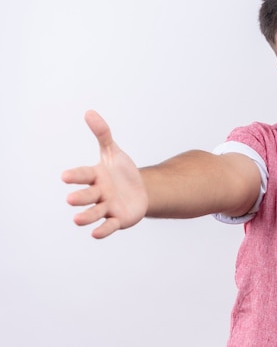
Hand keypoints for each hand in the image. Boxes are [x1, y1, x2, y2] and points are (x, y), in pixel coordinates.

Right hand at [62, 110, 148, 238]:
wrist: (140, 190)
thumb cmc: (121, 172)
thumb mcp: (114, 152)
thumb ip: (103, 134)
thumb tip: (89, 112)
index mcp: (95, 176)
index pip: (83, 175)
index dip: (75, 176)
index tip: (65, 176)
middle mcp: (98, 193)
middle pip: (87, 195)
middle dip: (79, 197)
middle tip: (70, 199)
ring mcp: (107, 207)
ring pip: (94, 213)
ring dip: (86, 217)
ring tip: (77, 219)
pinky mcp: (118, 219)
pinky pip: (109, 226)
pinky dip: (103, 230)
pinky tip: (96, 234)